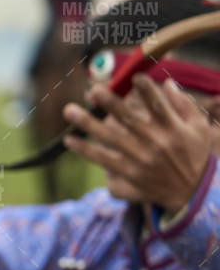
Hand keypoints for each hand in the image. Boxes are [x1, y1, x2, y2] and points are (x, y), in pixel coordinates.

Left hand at [63, 75, 216, 212]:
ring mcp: (140, 160)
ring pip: (110, 139)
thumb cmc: (195, 154)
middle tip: (94, 90)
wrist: (191, 193)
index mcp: (174, 129)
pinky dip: (85, 150)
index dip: (147, 91)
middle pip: (129, 120)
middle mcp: (155, 144)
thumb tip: (166, 82)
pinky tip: (69, 139)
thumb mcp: (199, 128)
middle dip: (110, 104)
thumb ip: (183, 104)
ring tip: (69, 110)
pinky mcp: (128, 174)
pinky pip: (103, 160)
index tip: (134, 76)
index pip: (159, 106)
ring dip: (88, 124)